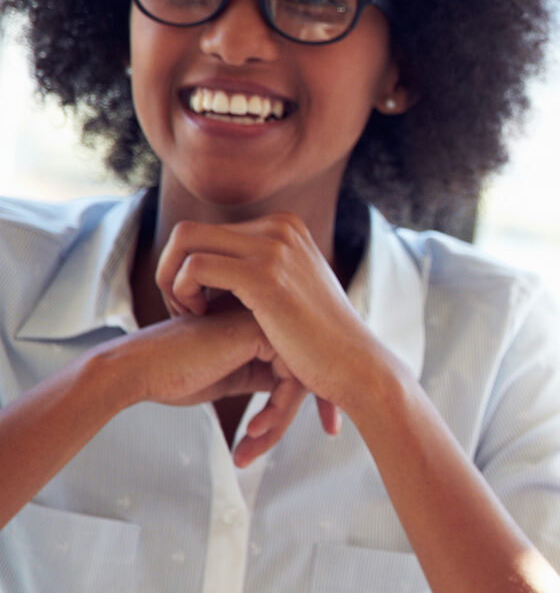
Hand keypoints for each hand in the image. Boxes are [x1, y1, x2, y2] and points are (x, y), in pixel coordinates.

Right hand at [101, 309, 309, 462]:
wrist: (135, 368)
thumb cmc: (175, 374)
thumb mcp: (234, 375)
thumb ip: (267, 374)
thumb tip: (300, 392)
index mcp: (264, 325)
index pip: (304, 366)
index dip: (308, 403)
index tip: (315, 431)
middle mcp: (270, 317)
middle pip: (308, 373)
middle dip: (298, 415)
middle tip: (286, 443)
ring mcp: (266, 320)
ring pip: (302, 379)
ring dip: (280, 420)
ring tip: (251, 442)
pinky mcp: (259, 332)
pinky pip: (290, 380)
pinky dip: (276, 412)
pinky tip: (252, 430)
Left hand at [155, 214, 391, 429]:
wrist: (356, 365)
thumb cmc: (320, 341)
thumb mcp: (293, 291)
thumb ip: (262, 269)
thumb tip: (218, 263)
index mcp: (284, 227)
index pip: (206, 232)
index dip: (185, 267)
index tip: (196, 305)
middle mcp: (280, 227)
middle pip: (189, 232)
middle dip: (170, 271)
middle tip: (182, 310)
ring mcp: (275, 247)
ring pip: (184, 242)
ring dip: (170, 280)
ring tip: (189, 315)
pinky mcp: (265, 274)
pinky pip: (195, 266)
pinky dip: (182, 291)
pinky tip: (200, 317)